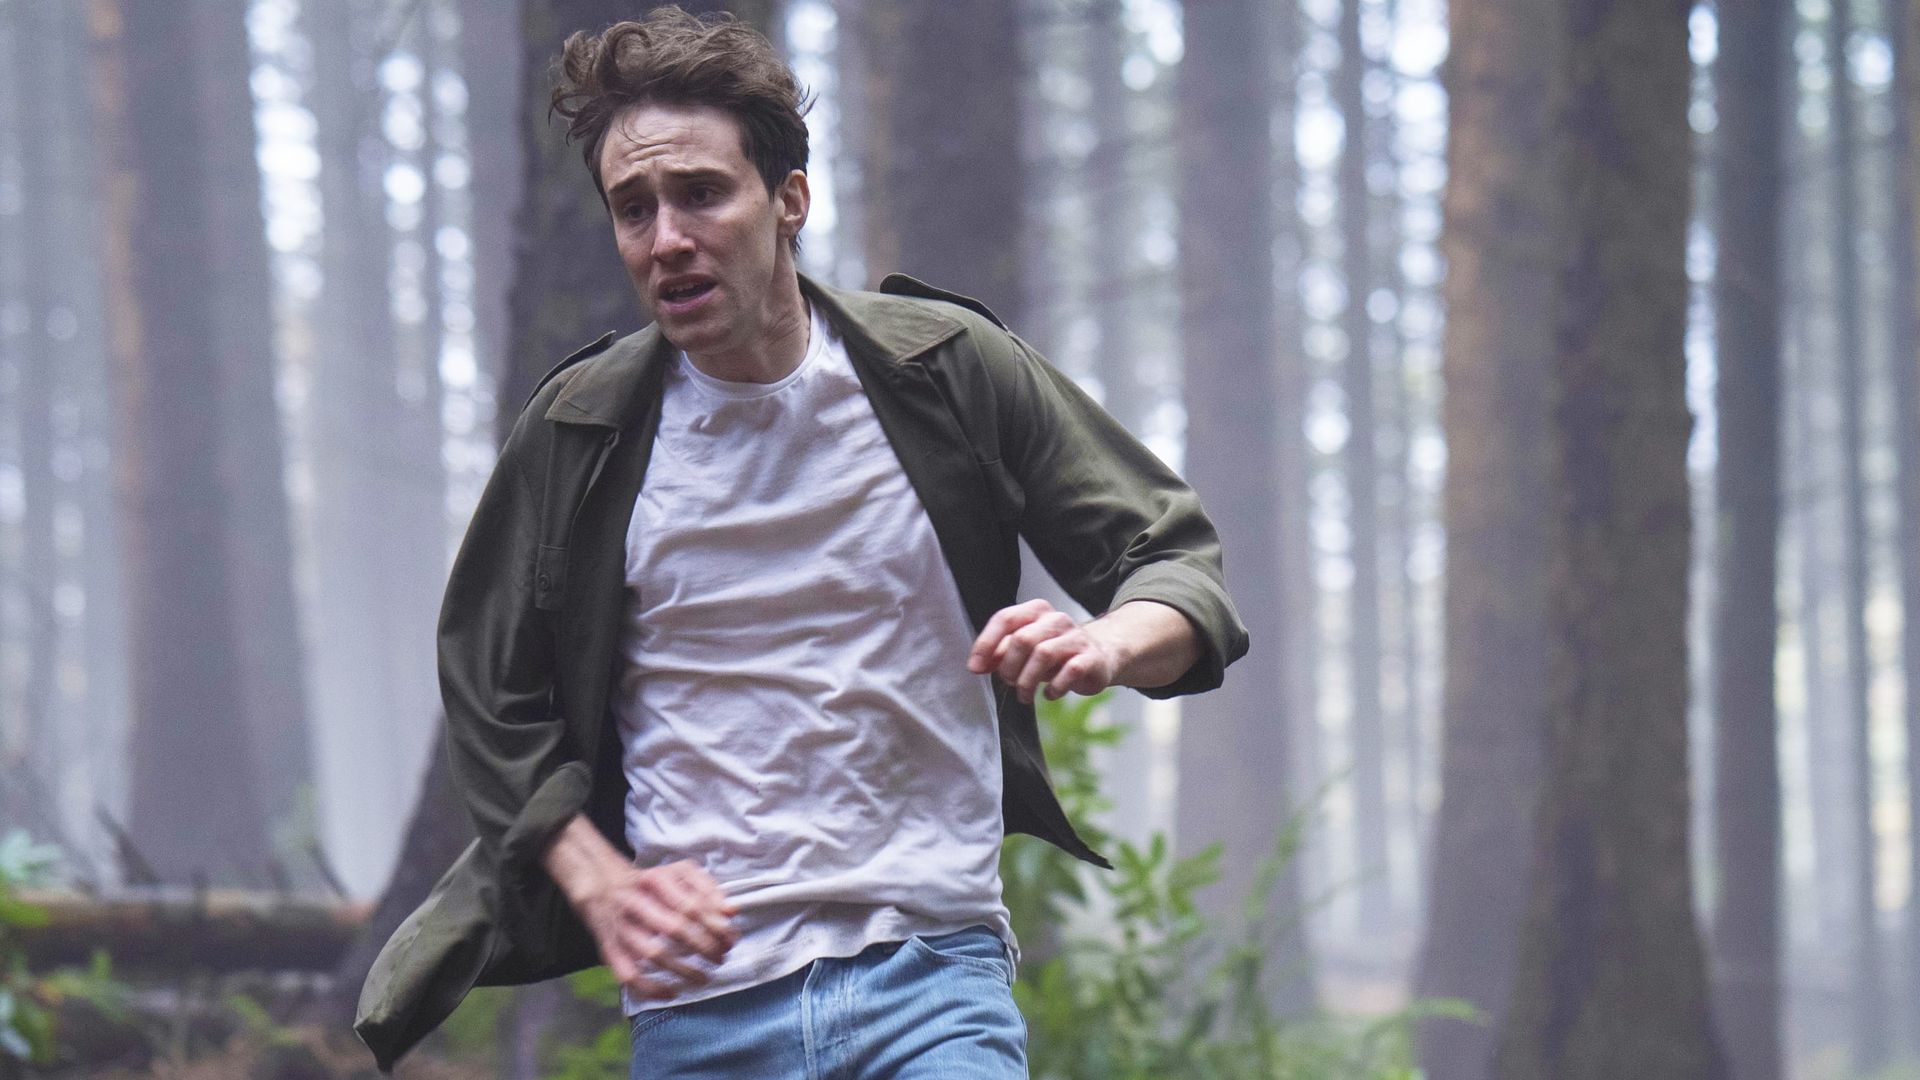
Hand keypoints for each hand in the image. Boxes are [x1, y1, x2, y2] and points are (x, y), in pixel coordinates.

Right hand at [574, 859, 738, 1000]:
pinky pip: (629, 974)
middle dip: (703, 947)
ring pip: (653, 953)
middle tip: (721, 958)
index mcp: (654, 880)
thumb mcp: (679, 873)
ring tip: (704, 978)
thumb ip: (707, 888)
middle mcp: (635, 903)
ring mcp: (621, 928)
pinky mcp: (609, 949)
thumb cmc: (651, 883)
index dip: (715, 925)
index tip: (730, 939)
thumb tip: (731, 911)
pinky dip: (651, 988)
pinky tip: (672, 992)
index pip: (691, 905)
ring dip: (683, 970)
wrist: (602, 888)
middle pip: (674, 928)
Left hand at [967, 598, 1121, 703]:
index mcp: (1036, 611)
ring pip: (1043, 654)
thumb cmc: (1055, 654)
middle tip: (1009, 682)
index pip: (1005, 619)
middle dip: (1009, 667)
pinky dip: (1054, 688)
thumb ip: (999, 654)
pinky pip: (1069, 671)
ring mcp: (1076, 637)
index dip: (986, 644)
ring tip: (1025, 695)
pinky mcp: (1091, 658)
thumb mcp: (1025, 651)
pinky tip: (1049, 694)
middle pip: (1022, 639)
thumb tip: (976, 666)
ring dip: (1027, 681)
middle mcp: (1056, 619)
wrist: (1100, 657)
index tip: (975, 667)